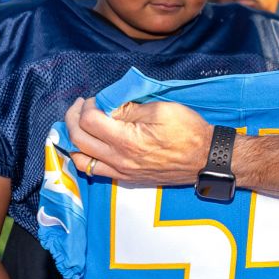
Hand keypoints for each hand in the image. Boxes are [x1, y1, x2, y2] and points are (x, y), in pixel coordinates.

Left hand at [64, 97, 209, 184]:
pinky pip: (95, 171)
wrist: (205, 159)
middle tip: (79, 107)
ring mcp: (122, 173)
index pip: (89, 121)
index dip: (87, 105)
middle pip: (78, 140)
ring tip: (79, 126)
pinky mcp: (127, 179)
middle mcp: (119, 160)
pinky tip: (91, 145)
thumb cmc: (188, 131)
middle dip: (73, 119)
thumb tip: (108, 106)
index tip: (96, 98)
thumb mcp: (160, 110)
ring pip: (81, 160)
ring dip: (74, 140)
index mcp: (127, 141)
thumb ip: (129, 108)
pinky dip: (86, 157)